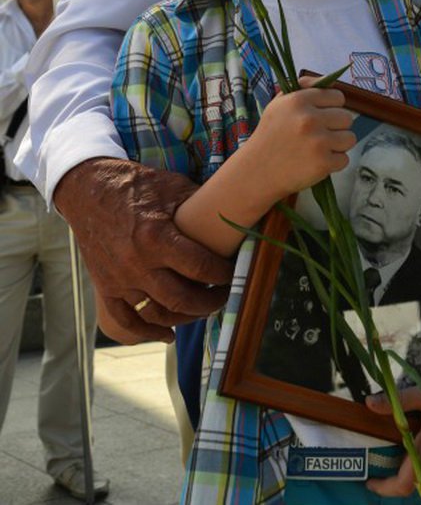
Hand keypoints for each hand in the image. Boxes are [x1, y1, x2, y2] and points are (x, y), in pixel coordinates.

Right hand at [54, 158, 232, 342]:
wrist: (88, 190)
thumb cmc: (135, 185)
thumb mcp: (173, 187)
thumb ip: (200, 206)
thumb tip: (231, 216)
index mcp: (156, 237)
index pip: (200, 267)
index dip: (223, 274)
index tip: (234, 273)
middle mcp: (137, 263)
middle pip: (181, 299)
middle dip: (210, 302)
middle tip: (224, 295)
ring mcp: (119, 279)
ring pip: (158, 314)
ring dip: (186, 318)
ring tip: (203, 309)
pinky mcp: (106, 287)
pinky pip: (127, 320)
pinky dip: (149, 332)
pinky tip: (169, 334)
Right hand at [246, 78, 355, 201]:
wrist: (257, 170)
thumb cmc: (270, 135)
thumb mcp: (279, 104)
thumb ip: (303, 88)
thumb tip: (328, 81)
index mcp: (299, 100)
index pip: (337, 97)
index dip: (332, 107)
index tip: (323, 115)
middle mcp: (310, 118)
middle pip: (347, 117)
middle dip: (336, 126)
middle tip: (320, 134)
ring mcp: (318, 142)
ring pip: (350, 138)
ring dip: (338, 145)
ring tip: (320, 148)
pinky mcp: (323, 163)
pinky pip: (344, 159)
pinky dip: (333, 163)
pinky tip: (317, 162)